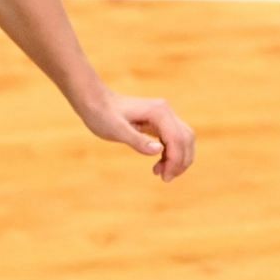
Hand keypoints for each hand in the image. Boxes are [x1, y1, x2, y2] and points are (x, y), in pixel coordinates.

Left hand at [79, 89, 195, 181]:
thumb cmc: (101, 114)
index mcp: (158, 112)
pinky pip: (174, 139)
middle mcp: (165, 111)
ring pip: (183, 140)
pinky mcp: (159, 121)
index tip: (165, 177)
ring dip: (177, 158)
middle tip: (166, 178)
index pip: (177, 139)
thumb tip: (159, 149)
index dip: (175, 160)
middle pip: (186, 139)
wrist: (93, 101)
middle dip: (180, 161)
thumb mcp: (115, 130)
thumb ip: (137, 140)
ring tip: (161, 174)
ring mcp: (163, 115)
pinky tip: (159, 164)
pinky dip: (171, 154)